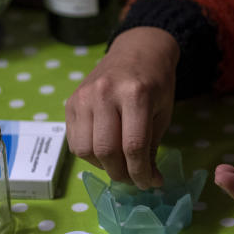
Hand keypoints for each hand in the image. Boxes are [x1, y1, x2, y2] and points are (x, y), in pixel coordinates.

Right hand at [65, 27, 180, 189]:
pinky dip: (89, 154)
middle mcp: (105, 94)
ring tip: (119, 164)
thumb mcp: (162, 113)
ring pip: (85, 150)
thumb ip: (151, 147)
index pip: (133, 146)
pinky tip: (104, 151)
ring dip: (103, 166)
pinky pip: (74, 140)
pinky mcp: (71, 101)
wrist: (138, 50)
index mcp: (135, 95)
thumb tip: (148, 180)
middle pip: (106, 151)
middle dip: (122, 173)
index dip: (141, 172)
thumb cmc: (156, 82)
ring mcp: (84, 96)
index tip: (150, 183)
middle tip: (134, 179)